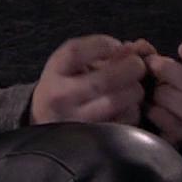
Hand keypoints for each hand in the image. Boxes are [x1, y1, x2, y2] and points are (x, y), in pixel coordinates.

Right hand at [30, 35, 154, 126]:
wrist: (45, 122)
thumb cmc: (65, 87)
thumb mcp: (70, 65)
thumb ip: (99, 53)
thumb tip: (134, 48)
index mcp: (54, 73)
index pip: (76, 52)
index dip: (104, 44)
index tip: (118, 45)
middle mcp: (61, 97)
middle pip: (104, 79)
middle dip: (130, 68)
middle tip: (137, 65)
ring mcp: (76, 121)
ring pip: (117, 101)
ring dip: (134, 90)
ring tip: (132, 86)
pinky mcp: (93, 137)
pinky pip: (123, 121)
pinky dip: (132, 110)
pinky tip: (127, 105)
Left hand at [140, 42, 181, 145]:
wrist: (145, 124)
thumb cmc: (156, 90)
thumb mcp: (159, 70)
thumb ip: (153, 56)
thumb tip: (139, 47)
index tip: (181, 49)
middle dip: (171, 72)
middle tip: (151, 65)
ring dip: (165, 97)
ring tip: (151, 93)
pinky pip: (178, 132)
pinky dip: (158, 117)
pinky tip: (147, 110)